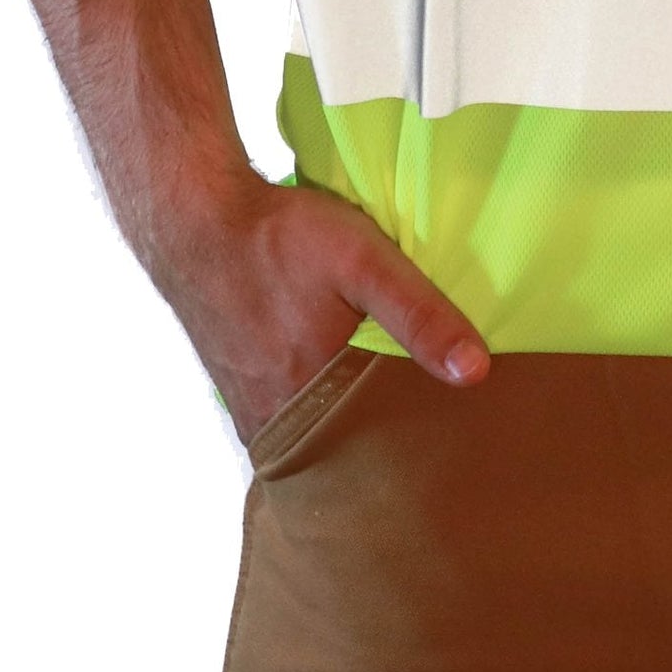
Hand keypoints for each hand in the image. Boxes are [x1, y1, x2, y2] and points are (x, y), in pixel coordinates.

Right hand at [140, 166, 492, 447]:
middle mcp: (275, 422)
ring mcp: (251, 412)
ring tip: (393, 407)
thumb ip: (419, 315)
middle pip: (347, 448)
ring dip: (350, 424)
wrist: (196, 220)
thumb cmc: (280, 239)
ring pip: (317, 434)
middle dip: (386, 441)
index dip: (417, 442)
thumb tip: (475, 372)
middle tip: (429, 427)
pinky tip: (339, 383)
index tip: (453, 437)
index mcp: (310, 403)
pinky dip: (318, 408)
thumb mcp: (364, 261)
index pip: (380, 451)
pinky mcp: (238, 393)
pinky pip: (290, 418)